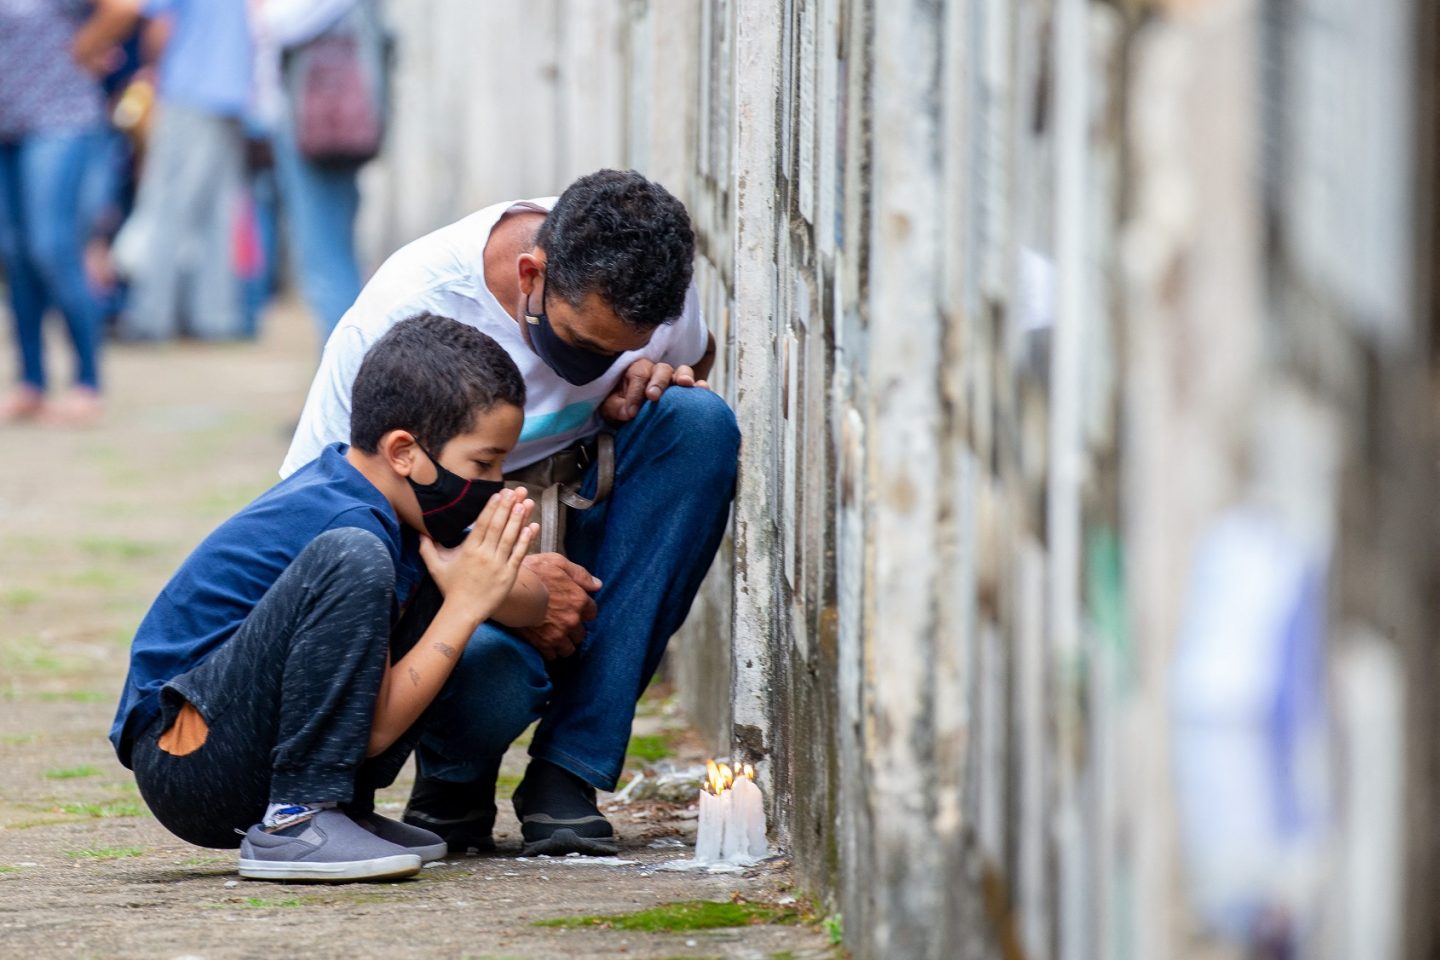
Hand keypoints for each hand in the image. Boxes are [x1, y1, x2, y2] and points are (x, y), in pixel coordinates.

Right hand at [419, 488, 537, 624]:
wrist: (463, 611)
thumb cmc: (450, 588)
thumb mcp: (435, 567)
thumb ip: (427, 548)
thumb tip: (419, 533)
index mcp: (468, 551)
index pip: (482, 524)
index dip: (491, 508)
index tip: (498, 494)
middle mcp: (484, 555)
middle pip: (497, 527)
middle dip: (507, 507)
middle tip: (515, 491)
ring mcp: (498, 565)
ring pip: (510, 538)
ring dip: (518, 519)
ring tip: (524, 502)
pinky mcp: (509, 575)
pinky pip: (519, 555)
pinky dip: (526, 541)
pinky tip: (531, 527)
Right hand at [516, 552, 601, 659]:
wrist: (508, 591)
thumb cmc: (532, 573)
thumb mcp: (557, 562)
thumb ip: (580, 575)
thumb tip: (597, 585)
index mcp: (578, 600)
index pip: (592, 612)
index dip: (583, 610)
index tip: (574, 608)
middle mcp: (572, 620)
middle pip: (581, 633)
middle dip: (573, 629)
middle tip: (561, 622)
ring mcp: (558, 634)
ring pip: (569, 648)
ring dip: (563, 643)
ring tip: (553, 635)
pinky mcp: (542, 644)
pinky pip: (553, 656)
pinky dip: (549, 651)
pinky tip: (543, 641)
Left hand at [599, 357, 708, 423]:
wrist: (635, 415)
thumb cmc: (623, 407)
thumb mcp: (613, 408)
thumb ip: (616, 408)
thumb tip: (628, 414)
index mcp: (638, 371)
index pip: (638, 375)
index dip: (634, 393)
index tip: (631, 413)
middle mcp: (658, 372)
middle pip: (661, 370)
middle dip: (657, 382)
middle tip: (653, 397)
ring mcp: (674, 380)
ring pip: (682, 371)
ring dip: (684, 376)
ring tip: (685, 383)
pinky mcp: (686, 391)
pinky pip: (696, 386)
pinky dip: (700, 387)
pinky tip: (703, 391)